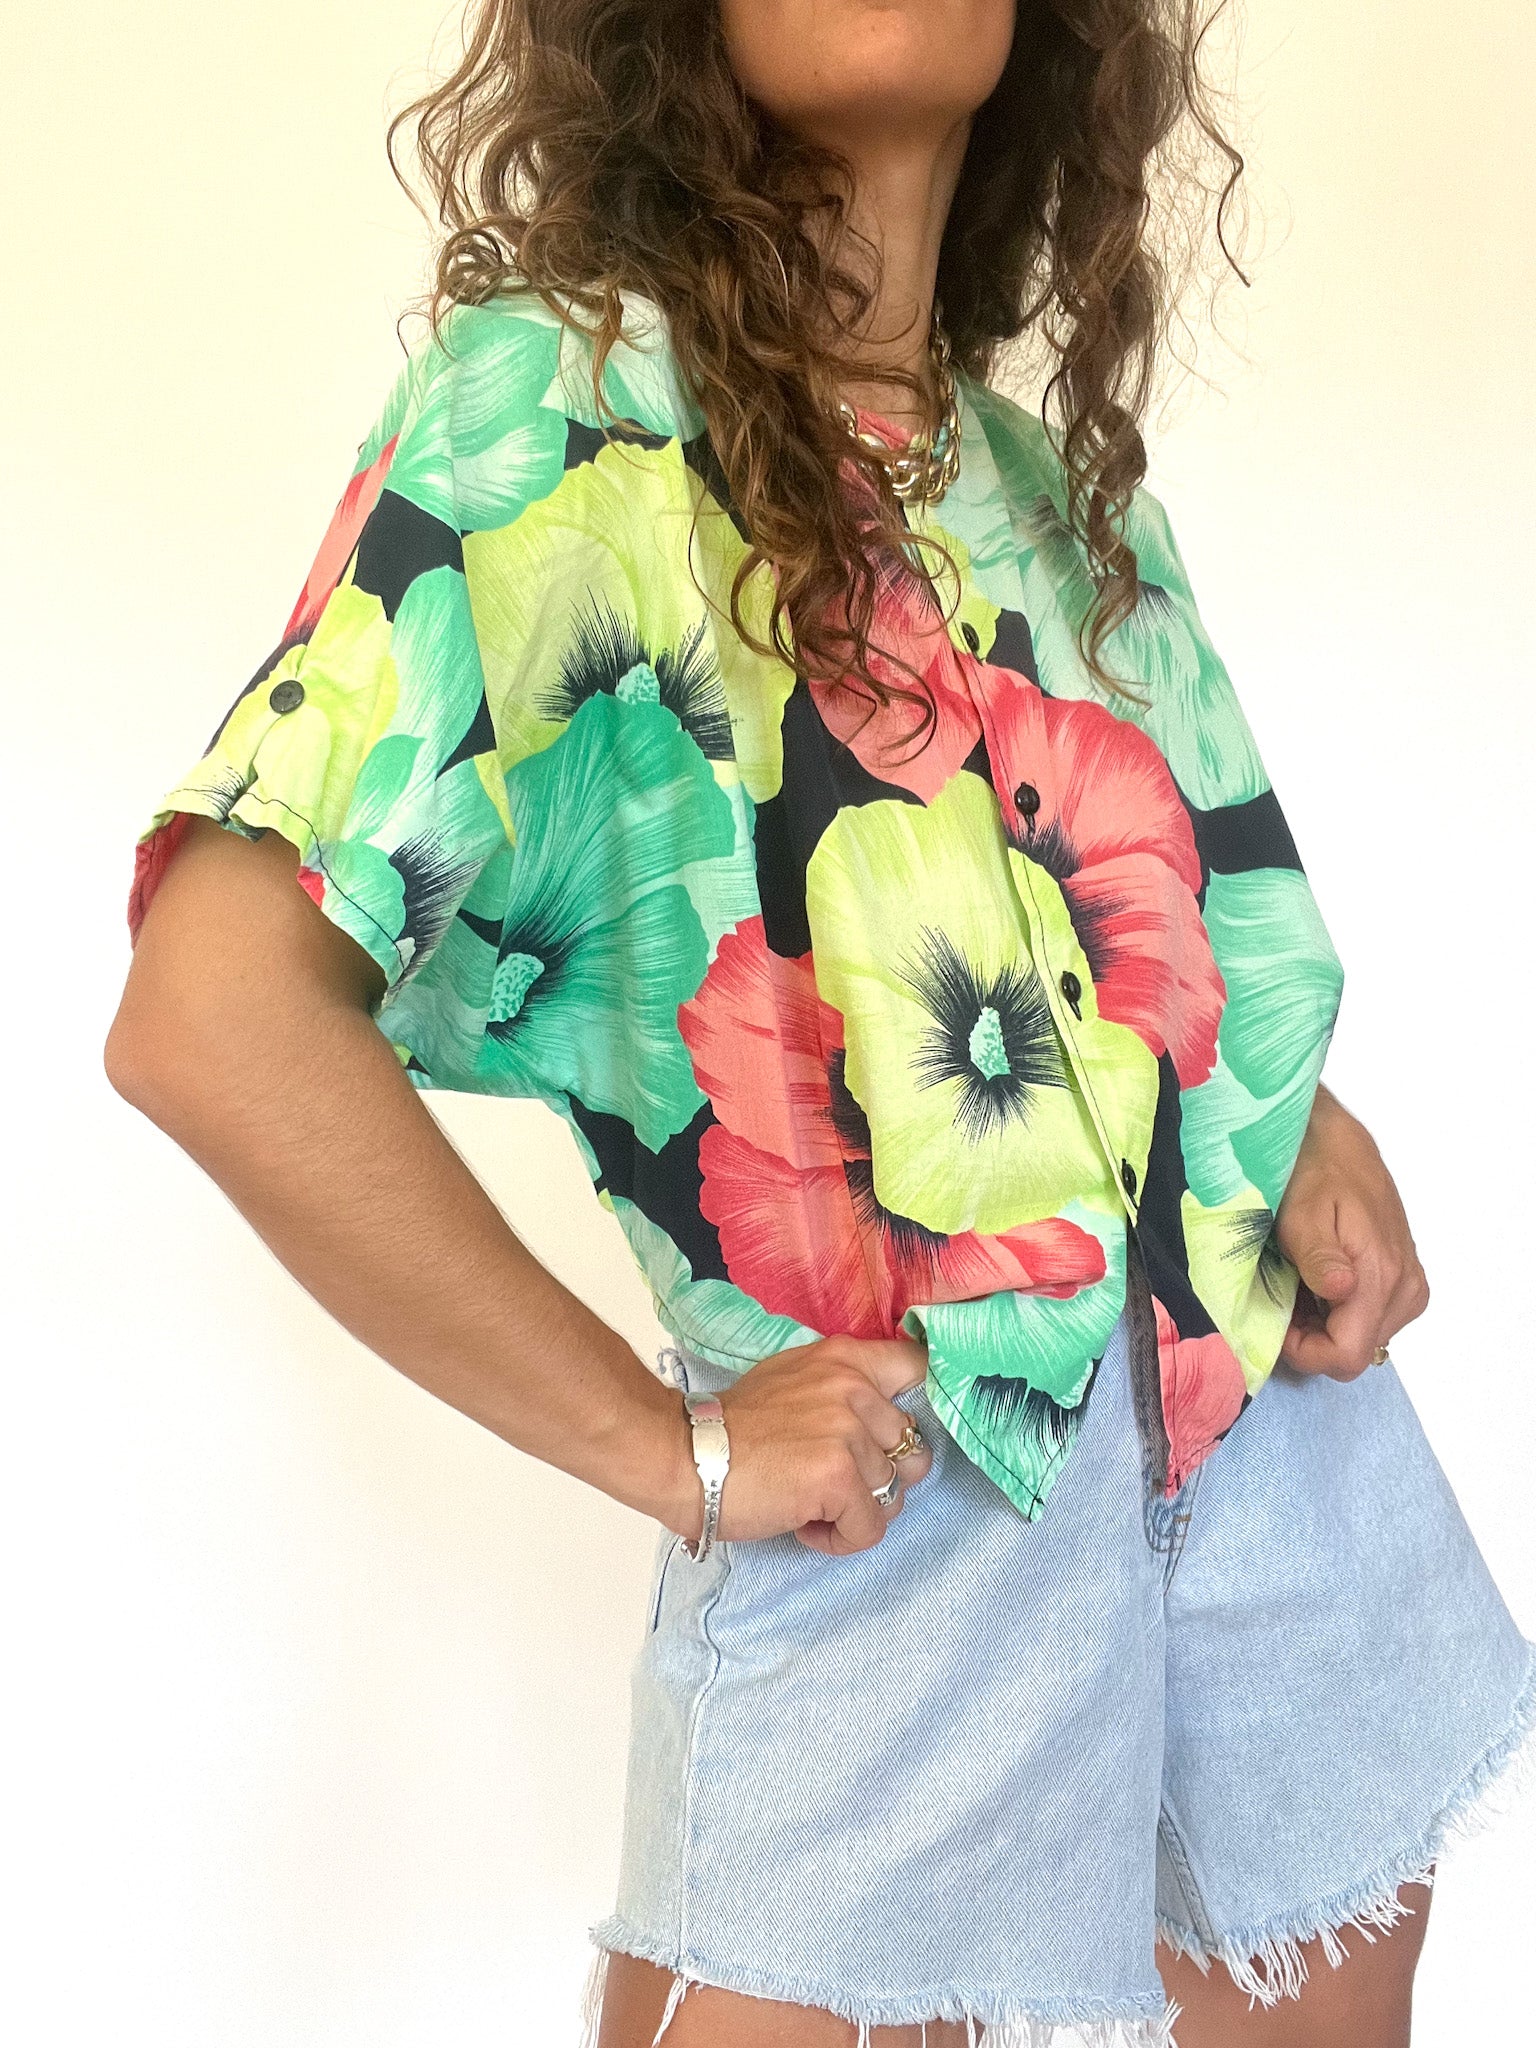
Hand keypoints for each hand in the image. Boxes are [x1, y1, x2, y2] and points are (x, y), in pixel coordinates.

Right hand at [658, 1334, 933, 1556]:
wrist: (684, 1456)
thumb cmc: (732, 1429)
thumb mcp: (793, 1380)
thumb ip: (842, 1389)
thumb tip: (888, 1423)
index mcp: (844, 1359)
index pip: (918, 1365)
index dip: (924, 1403)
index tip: (902, 1430)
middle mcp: (853, 1387)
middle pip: (912, 1449)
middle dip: (878, 1478)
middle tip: (832, 1485)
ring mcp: (848, 1431)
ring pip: (893, 1494)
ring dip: (855, 1512)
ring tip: (810, 1506)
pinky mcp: (839, 1477)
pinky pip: (871, 1527)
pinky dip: (840, 1539)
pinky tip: (804, 1525)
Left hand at [1276, 1086, 1429, 1379]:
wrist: (1339, 1142)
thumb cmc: (1314, 1173)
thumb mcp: (1302, 1212)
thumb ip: (1318, 1257)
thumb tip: (1341, 1290)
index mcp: (1381, 1276)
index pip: (1347, 1355)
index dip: (1306, 1352)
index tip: (1277, 1324)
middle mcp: (1405, 1289)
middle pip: (1355, 1351)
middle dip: (1312, 1336)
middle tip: (1283, 1296)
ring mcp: (1410, 1287)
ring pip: (1363, 1337)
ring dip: (1325, 1324)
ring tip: (1299, 1282)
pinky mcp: (1407, 1280)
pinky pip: (1373, 1317)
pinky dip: (1341, 1310)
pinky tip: (1318, 1280)